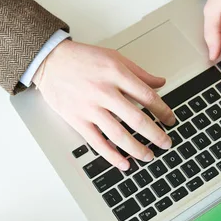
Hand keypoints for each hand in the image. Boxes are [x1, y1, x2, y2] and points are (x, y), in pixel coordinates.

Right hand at [33, 40, 174, 170]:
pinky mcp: (77, 120)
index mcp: (116, 74)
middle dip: (156, 134)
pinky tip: (124, 163)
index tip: (169, 120)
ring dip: (137, 149)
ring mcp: (90, 108)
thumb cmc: (82, 58)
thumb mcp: (114, 58)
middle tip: (166, 143)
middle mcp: (104, 91)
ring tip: (148, 155)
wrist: (51, 61)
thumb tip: (160, 83)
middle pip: (137, 119)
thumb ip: (138, 73)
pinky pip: (97, 142)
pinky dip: (112, 156)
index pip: (147, 96)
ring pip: (119, 135)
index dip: (162, 111)